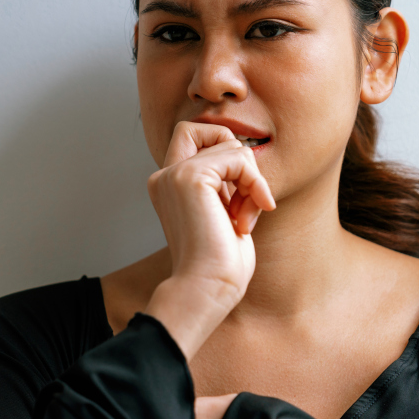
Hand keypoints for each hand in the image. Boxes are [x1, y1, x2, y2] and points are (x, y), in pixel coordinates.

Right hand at [145, 122, 275, 357]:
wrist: (206, 289)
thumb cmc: (219, 265)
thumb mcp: (224, 214)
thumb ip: (227, 184)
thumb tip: (245, 154)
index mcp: (167, 185)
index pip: (194, 137)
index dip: (226, 157)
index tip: (240, 198)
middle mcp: (164, 176)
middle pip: (207, 129)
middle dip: (238, 158)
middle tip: (247, 199)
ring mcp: (174, 174)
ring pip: (229, 143)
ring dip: (252, 178)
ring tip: (246, 216)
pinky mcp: (190, 177)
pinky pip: (237, 156)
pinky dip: (254, 182)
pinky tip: (248, 216)